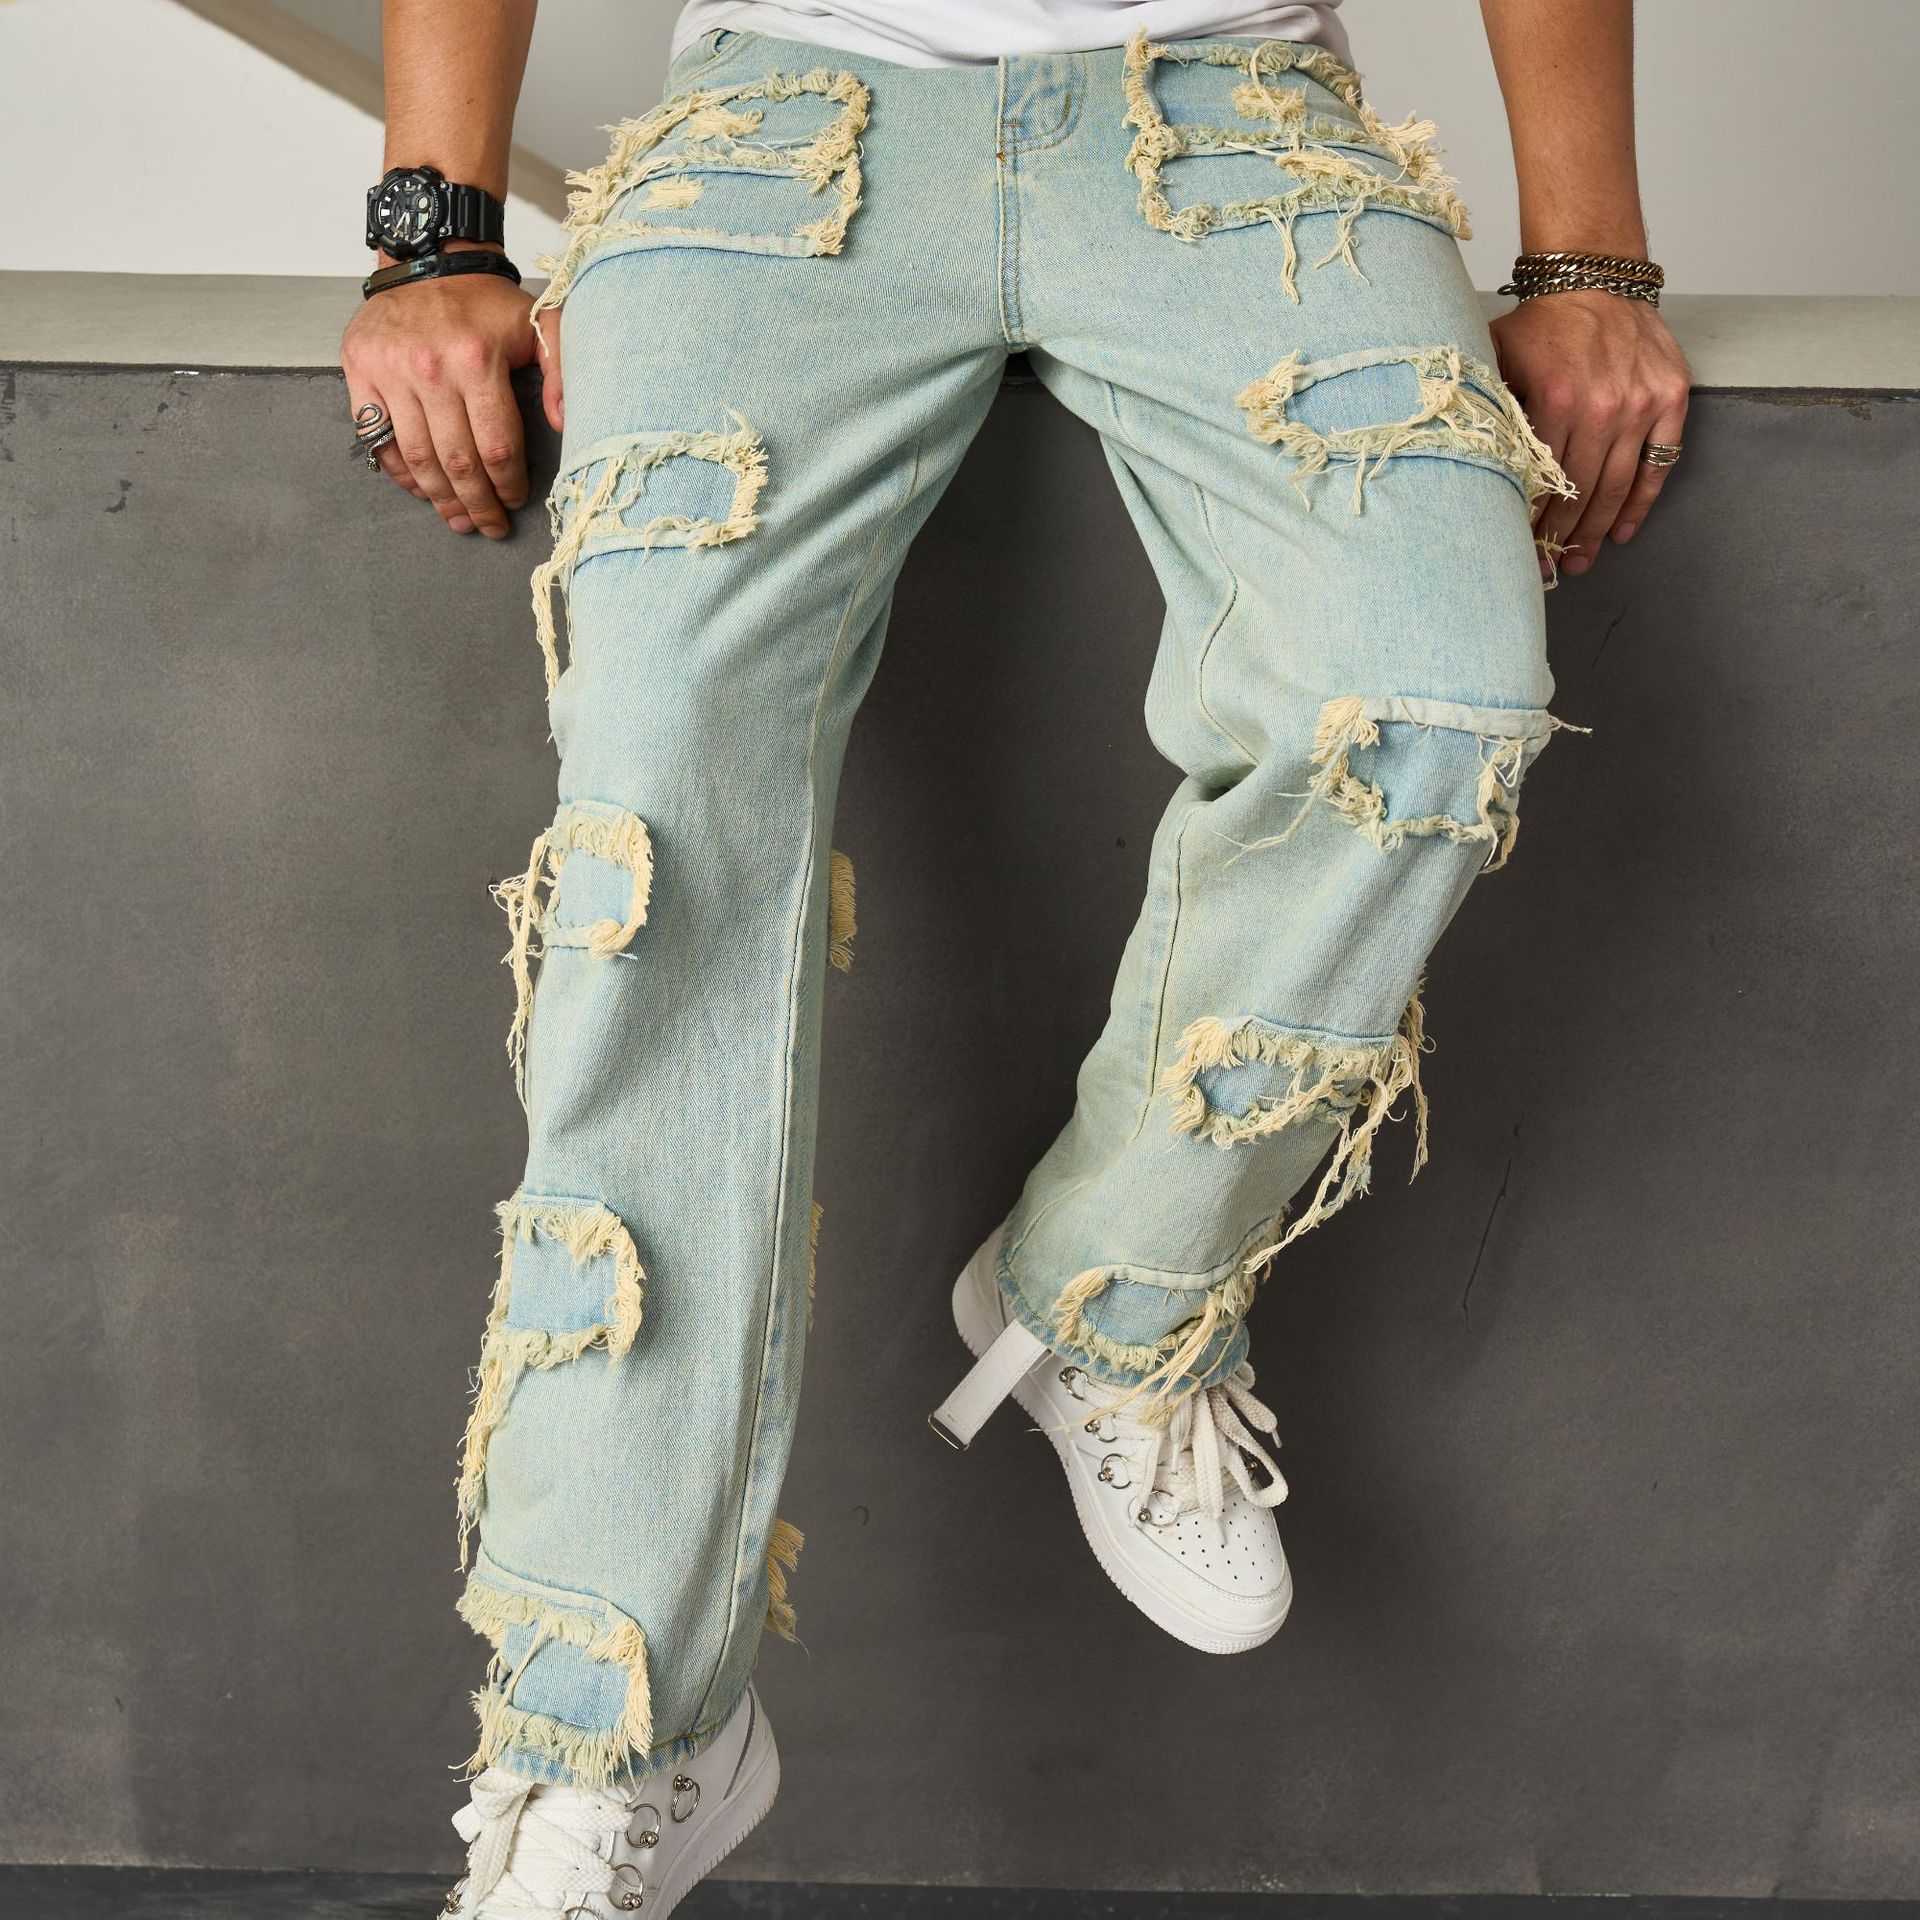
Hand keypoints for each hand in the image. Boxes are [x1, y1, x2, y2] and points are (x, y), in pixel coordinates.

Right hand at [340, 264, 561, 537]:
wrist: (428, 260)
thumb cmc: (485, 302)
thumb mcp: (539, 323)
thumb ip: (562, 371)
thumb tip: (564, 424)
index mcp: (475, 359)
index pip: (496, 446)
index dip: (508, 484)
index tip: (515, 499)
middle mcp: (429, 368)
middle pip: (457, 461)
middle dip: (477, 504)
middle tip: (489, 525)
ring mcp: (390, 370)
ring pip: (418, 457)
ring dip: (440, 498)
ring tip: (458, 519)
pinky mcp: (360, 369)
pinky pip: (379, 437)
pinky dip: (400, 471)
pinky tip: (422, 488)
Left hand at [1491, 291, 1690, 577]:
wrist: (1595, 280)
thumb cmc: (1540, 326)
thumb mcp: (1498, 359)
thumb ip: (1488, 408)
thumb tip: (1466, 463)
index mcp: (1555, 399)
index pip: (1539, 478)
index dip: (1527, 519)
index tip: (1517, 549)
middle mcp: (1601, 406)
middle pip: (1577, 491)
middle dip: (1559, 536)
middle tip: (1547, 567)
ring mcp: (1639, 405)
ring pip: (1615, 486)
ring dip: (1597, 531)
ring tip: (1580, 560)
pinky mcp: (1669, 400)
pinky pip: (1657, 463)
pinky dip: (1640, 503)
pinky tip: (1623, 531)